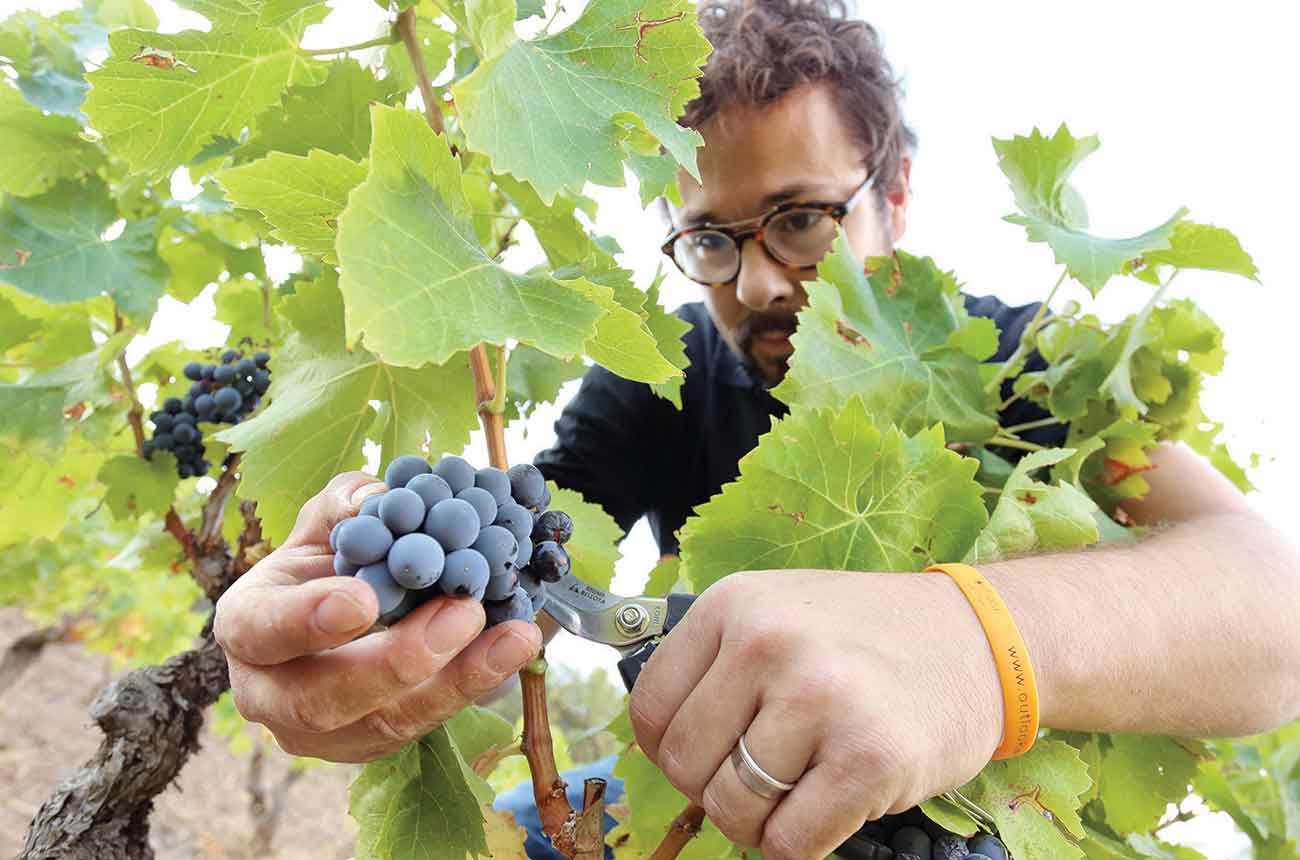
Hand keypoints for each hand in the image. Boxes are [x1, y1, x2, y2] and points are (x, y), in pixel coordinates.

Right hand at [213, 471, 542, 762]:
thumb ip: (345, 504)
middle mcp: (271, 693)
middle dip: (397, 661)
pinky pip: (427, 726)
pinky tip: (516, 646)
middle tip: (461, 613)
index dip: (309, 619)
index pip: (263, 629)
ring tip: (512, 635)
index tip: (364, 599)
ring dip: (456, 679)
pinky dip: (476, 684)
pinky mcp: (373, 747)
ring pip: (386, 724)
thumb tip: (376, 498)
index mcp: (248, 625)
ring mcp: (321, 732)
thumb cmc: (327, 559)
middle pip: (322, 700)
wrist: (345, 608)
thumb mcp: (326, 521)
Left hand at [628, 569, 1004, 859]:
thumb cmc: (867, 637)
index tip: (707, 750)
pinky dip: (801, 841)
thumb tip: (655, 737)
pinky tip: (830, 803)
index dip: (669, 746)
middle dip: (715, 786)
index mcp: (734, 604)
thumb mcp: (779, 612)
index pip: (649, 708)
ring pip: (732, 808)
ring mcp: (819, 699)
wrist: (980, 640)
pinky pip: (790, 841)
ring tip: (800, 787)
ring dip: (759, 820)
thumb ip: (715, 664)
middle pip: (684, 764)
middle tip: (762, 775)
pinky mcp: (868, 758)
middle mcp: (768, 643)